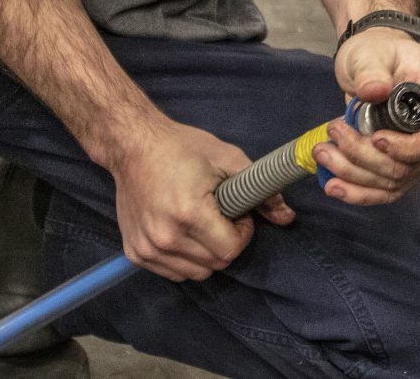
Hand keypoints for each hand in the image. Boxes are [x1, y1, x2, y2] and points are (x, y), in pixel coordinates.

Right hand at [104, 118, 286, 281]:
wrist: (132, 146)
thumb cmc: (181, 148)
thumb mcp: (227, 159)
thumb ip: (260, 191)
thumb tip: (287, 217)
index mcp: (189, 214)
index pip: (231, 250)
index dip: (242, 233)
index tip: (237, 215)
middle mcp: (165, 237)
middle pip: (216, 264)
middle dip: (227, 243)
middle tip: (220, 216)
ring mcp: (147, 248)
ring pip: (196, 273)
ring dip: (206, 254)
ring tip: (201, 223)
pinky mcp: (136, 253)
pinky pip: (173, 273)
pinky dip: (185, 259)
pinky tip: (182, 232)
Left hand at [321, 27, 419, 205]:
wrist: (369, 62)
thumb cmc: (378, 52)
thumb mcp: (372, 53)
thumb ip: (373, 71)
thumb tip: (374, 90)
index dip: (409, 148)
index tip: (376, 138)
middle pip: (406, 167)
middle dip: (363, 157)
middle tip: (333, 131)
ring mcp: (415, 158)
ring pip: (389, 182)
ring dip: (351, 173)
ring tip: (322, 151)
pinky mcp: (395, 169)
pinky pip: (381, 192)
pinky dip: (355, 192)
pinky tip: (332, 186)